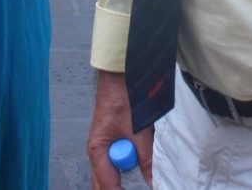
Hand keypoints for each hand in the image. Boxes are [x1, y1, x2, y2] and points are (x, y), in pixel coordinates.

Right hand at [87, 70, 153, 187]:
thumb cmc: (124, 99)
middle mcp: (98, 151)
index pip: (106, 185)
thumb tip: (154, 183)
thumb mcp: (137, 131)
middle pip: (105, 182)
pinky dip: (133, 159)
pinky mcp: (115, 137)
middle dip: (118, 189)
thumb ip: (146, 158)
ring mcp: (106, 145)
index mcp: (97, 150)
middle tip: (139, 187)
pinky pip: (122, 156)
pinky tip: (143, 159)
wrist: (121, 73)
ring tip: (145, 171)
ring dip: (129, 170)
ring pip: (115, 170)